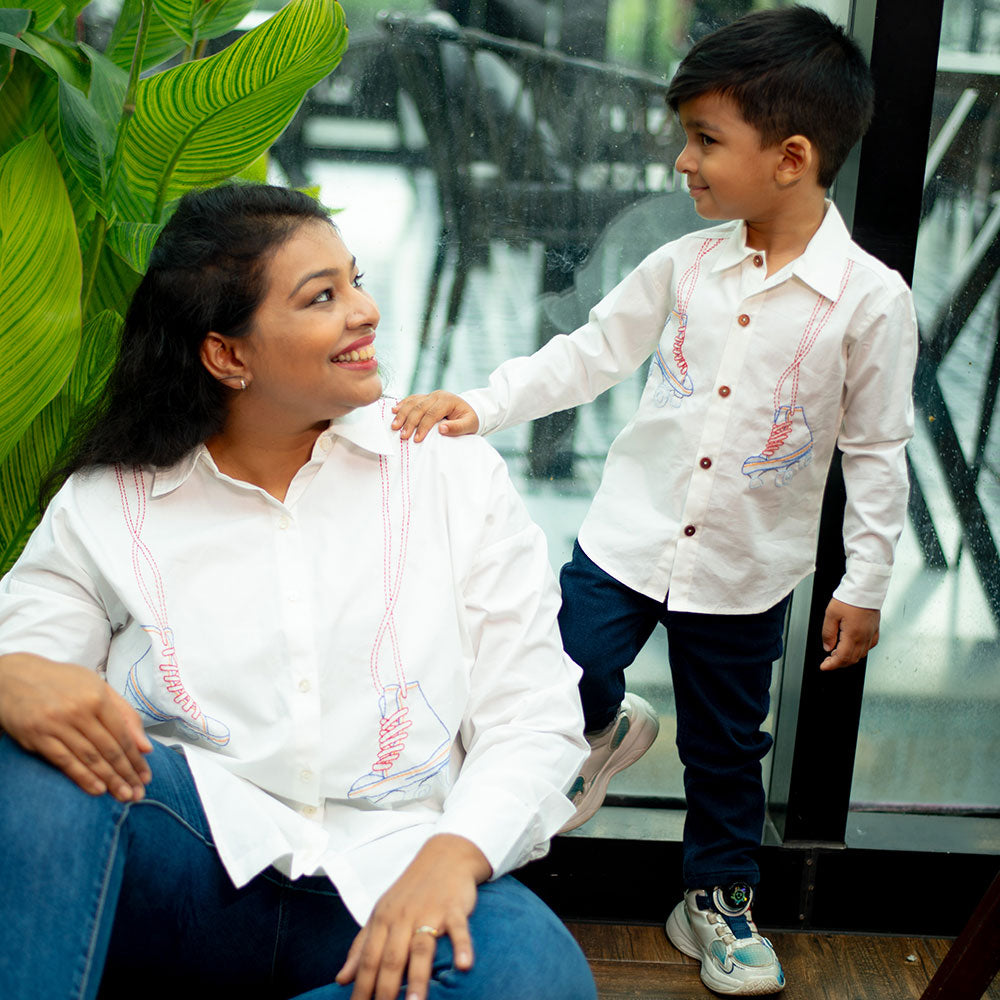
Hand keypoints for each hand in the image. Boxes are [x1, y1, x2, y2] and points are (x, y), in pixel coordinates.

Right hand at [0, 652, 151, 799]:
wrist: (15, 678)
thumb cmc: (64, 683)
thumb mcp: (98, 687)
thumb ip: (125, 714)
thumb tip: (145, 746)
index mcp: (98, 697)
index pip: (123, 734)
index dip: (136, 758)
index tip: (146, 776)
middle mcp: (79, 711)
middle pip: (109, 749)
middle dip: (126, 774)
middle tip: (138, 794)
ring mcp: (57, 724)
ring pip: (90, 758)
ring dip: (109, 780)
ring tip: (124, 795)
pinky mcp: (37, 737)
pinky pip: (65, 762)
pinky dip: (83, 778)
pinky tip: (98, 789)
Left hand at [336, 833, 491, 999]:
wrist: (444, 855)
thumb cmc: (411, 890)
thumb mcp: (382, 913)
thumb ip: (362, 946)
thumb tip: (342, 978)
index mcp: (383, 919)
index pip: (368, 958)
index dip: (362, 987)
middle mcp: (403, 917)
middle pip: (392, 957)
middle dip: (386, 990)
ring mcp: (430, 911)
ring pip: (422, 948)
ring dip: (418, 978)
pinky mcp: (454, 907)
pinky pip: (458, 929)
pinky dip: (462, 946)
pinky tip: (464, 966)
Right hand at [391, 392, 479, 441]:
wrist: (470, 408)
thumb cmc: (469, 419)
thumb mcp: (469, 424)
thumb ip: (457, 427)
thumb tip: (442, 429)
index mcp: (447, 401)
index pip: (432, 414)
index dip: (423, 427)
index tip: (416, 439)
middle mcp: (437, 396)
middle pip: (419, 408)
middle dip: (409, 422)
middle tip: (402, 435)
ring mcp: (430, 395)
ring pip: (413, 402)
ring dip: (402, 414)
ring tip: (395, 426)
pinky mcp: (425, 397)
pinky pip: (412, 399)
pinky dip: (402, 405)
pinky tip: (394, 410)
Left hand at [819, 599, 879, 670]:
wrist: (866, 588)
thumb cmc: (849, 598)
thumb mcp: (831, 614)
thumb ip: (828, 633)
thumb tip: (827, 647)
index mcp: (853, 635)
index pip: (842, 657)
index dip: (832, 665)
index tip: (824, 667)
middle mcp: (864, 637)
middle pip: (852, 659)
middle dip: (838, 663)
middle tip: (828, 660)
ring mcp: (871, 634)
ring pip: (861, 655)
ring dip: (848, 657)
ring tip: (836, 652)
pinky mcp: (875, 630)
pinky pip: (869, 647)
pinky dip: (859, 651)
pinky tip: (852, 646)